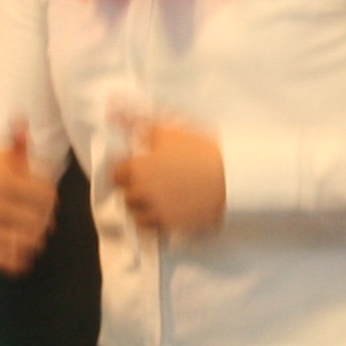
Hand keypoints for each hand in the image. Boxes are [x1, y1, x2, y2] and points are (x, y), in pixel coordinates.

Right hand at [0, 141, 57, 273]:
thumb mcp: (7, 158)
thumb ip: (19, 144)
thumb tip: (21, 121)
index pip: (41, 194)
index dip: (50, 197)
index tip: (50, 198)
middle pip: (32, 219)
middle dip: (43, 220)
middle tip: (48, 221)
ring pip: (17, 239)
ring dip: (33, 240)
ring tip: (38, 236)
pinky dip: (13, 263)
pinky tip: (25, 263)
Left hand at [108, 120, 226, 239]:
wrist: (234, 176)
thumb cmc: (203, 150)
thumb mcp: (167, 130)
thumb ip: (135, 122)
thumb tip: (111, 113)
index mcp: (137, 169)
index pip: (114, 175)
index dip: (125, 171)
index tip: (138, 168)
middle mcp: (142, 194)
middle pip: (125, 197)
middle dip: (135, 190)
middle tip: (153, 183)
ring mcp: (156, 213)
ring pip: (136, 217)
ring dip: (143, 209)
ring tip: (160, 200)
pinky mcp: (172, 228)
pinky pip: (154, 232)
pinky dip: (157, 225)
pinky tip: (169, 213)